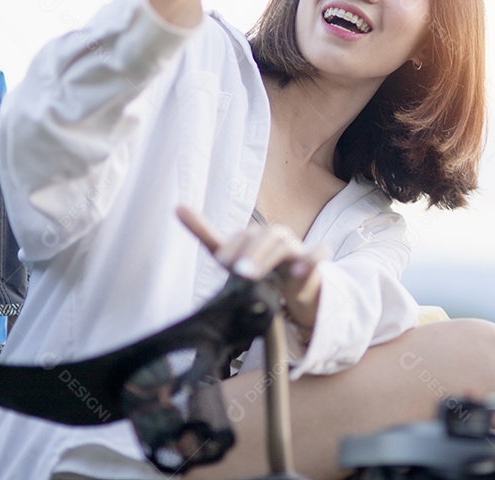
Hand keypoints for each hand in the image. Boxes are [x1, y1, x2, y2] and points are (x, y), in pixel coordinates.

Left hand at [177, 205, 326, 330]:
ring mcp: (298, 249)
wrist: (294, 288)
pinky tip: (297, 271)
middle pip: (264, 238)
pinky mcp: (314, 263)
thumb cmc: (260, 268)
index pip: (244, 236)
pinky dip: (310, 260)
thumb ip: (205, 232)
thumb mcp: (230, 254)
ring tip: (254, 275)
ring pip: (285, 245)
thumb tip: (176, 206)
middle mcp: (278, 237)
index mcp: (258, 234)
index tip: (221, 264)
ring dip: (269, 258)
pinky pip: (318, 255)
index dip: (233, 247)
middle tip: (237, 271)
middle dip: (250, 254)